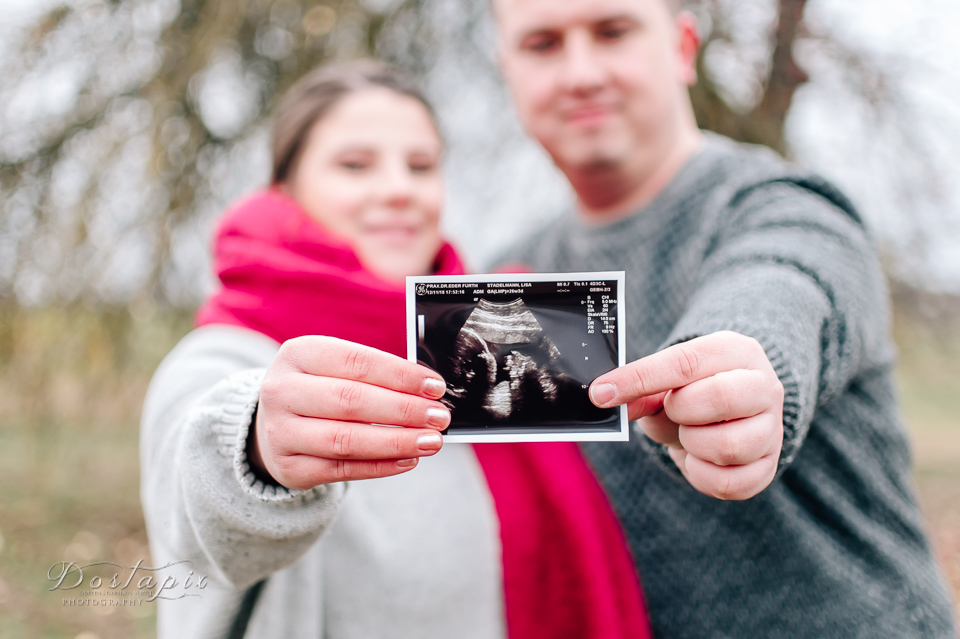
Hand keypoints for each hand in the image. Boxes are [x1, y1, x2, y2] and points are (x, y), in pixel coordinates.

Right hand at [250, 336, 450, 489]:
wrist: (273, 424)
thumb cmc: (320, 389)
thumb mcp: (335, 368)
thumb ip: (376, 375)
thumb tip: (429, 391)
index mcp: (298, 353)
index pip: (358, 362)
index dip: (401, 375)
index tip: (436, 387)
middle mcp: (282, 390)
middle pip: (352, 400)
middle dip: (404, 410)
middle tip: (439, 418)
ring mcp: (280, 431)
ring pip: (346, 439)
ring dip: (396, 442)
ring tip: (431, 442)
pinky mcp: (288, 467)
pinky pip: (341, 469)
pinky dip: (380, 466)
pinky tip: (408, 460)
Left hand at [589, 331, 783, 499]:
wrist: (728, 416)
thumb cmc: (691, 393)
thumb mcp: (664, 384)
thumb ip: (639, 390)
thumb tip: (606, 398)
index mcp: (735, 351)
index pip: (685, 362)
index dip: (638, 379)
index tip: (601, 393)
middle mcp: (765, 385)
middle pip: (720, 397)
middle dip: (680, 411)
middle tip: (674, 412)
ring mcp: (773, 428)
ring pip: (728, 445)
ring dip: (692, 444)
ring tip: (690, 434)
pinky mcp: (769, 465)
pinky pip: (730, 483)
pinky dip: (701, 476)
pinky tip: (698, 458)